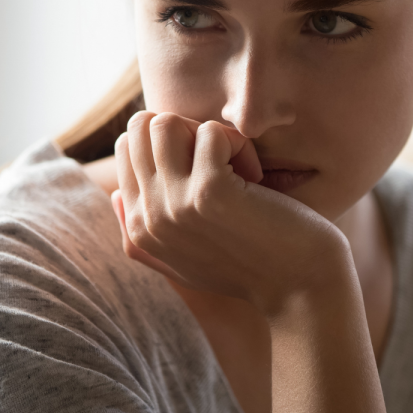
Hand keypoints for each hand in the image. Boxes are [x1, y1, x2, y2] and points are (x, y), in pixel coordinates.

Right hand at [112, 111, 351, 315]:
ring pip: (166, 122)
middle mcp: (147, 217)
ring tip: (237, 168)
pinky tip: (256, 179)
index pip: (127, 146)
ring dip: (209, 135)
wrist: (299, 290)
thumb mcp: (183, 261)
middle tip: (222, 165)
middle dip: (187, 132)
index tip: (207, 174)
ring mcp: (175, 204)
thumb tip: (113, 194)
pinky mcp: (209, 192)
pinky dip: (240, 145)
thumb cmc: (250, 270)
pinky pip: (212, 132)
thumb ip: (141, 234)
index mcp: (137, 228)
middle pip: (141, 127)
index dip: (174, 144)